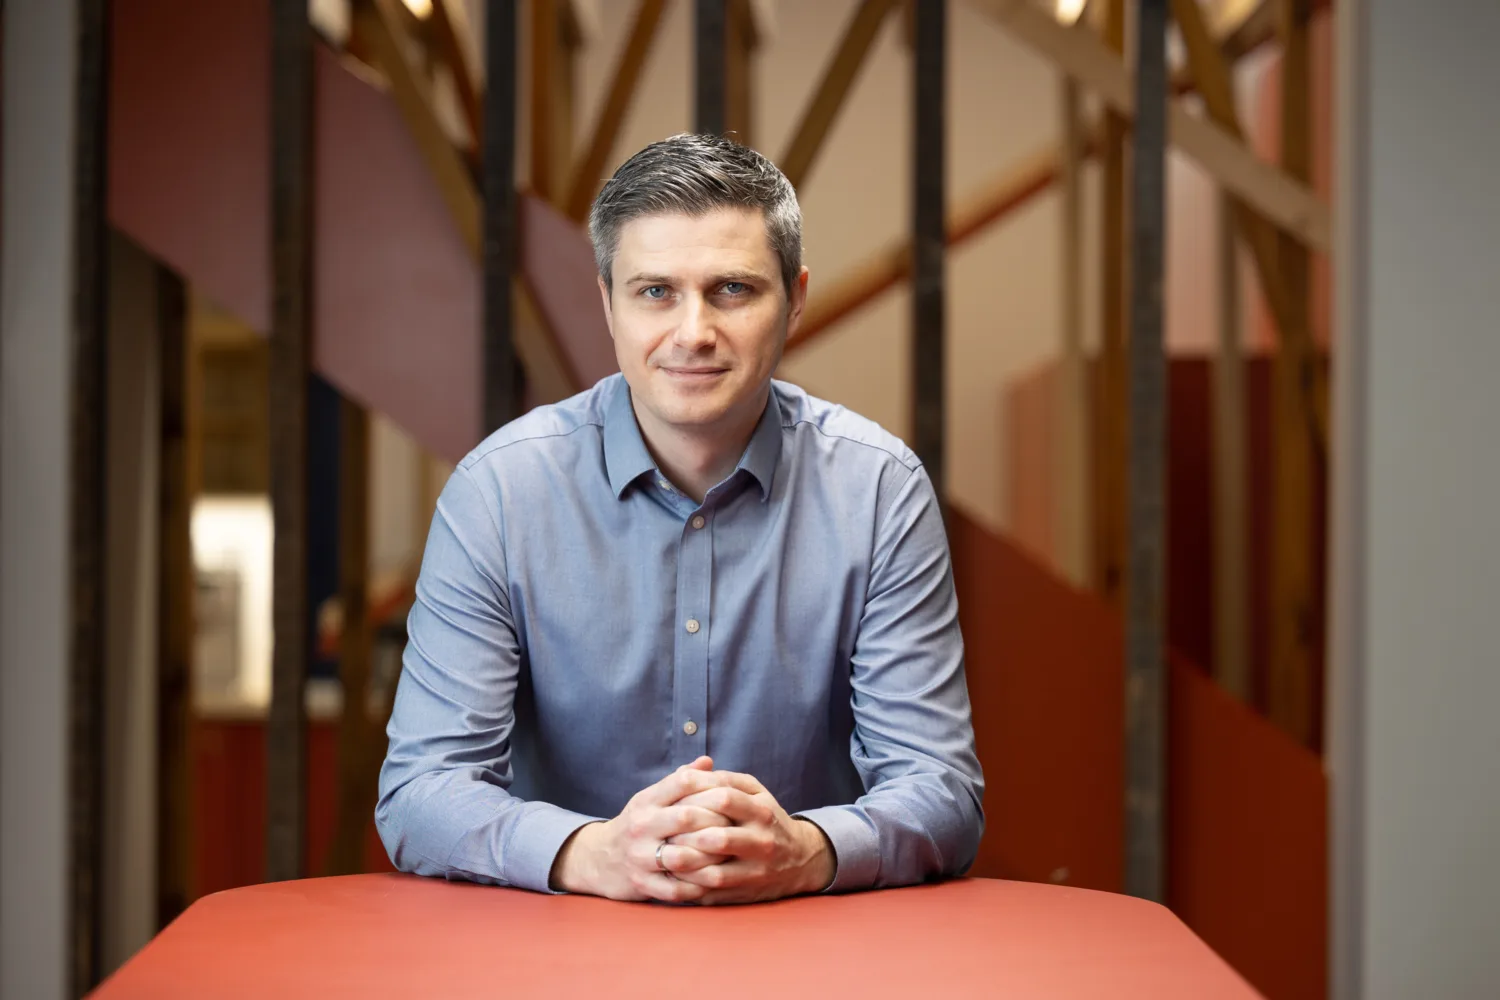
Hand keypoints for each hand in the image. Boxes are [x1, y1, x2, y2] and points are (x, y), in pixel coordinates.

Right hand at [549, 756, 738, 902]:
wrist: (599, 858)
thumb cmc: (638, 824)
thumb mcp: (652, 799)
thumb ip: (679, 780)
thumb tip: (708, 761)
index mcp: (646, 801)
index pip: (683, 783)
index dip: (712, 785)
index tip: (733, 794)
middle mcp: (641, 826)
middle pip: (687, 817)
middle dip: (718, 821)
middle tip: (741, 826)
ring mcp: (640, 857)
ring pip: (682, 856)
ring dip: (711, 857)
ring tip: (733, 856)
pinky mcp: (641, 884)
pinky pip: (676, 888)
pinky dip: (699, 886)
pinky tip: (717, 882)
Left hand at [663, 772, 835, 904]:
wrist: (801, 859)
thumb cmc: (767, 819)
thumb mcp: (756, 792)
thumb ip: (726, 780)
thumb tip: (691, 772)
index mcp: (761, 812)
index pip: (724, 798)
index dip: (694, 797)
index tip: (673, 799)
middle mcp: (762, 842)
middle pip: (719, 838)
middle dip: (686, 835)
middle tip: (663, 830)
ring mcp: (755, 871)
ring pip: (715, 871)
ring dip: (686, 864)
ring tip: (665, 853)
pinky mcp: (746, 893)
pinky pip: (714, 892)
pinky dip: (691, 884)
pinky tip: (675, 874)